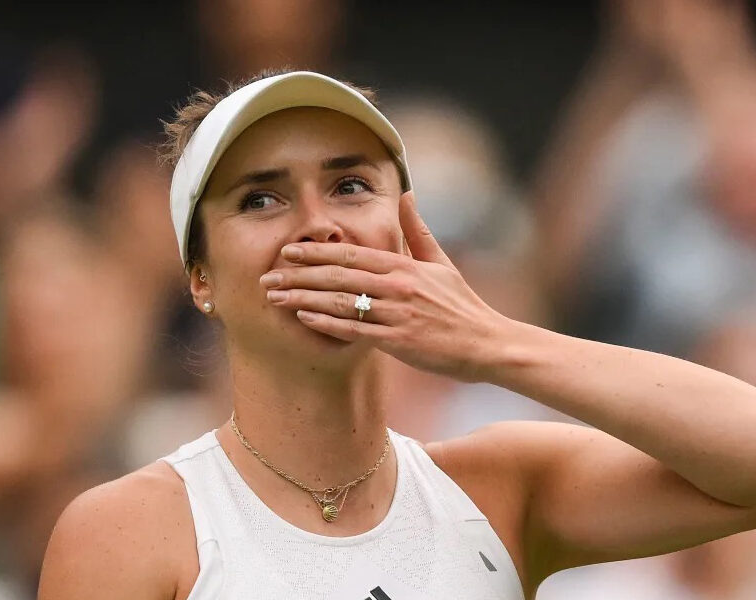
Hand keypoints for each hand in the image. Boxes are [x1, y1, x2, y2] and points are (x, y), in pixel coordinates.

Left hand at [259, 192, 509, 381]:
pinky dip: (329, 324)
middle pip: (338, 276)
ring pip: (341, 302)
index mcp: (405, 266)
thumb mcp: (441, 263)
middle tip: (267, 275)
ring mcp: (398, 314)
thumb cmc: (462, 305)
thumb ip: (418, 230)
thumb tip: (407, 194)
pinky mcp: (400, 341)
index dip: (316, 252)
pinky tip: (304, 320)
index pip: (351, 254)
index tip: (288, 250)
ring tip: (274, 298)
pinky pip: (357, 331)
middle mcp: (398, 286)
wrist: (488, 343)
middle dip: (299, 275)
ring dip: (304, 300)